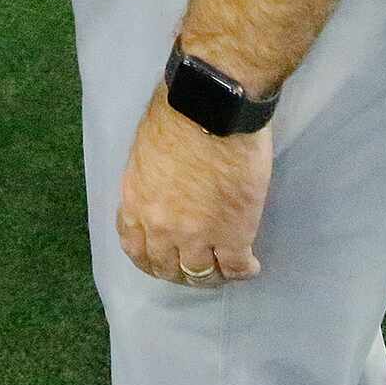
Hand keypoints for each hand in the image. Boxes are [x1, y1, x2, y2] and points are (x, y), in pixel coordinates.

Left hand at [117, 89, 271, 286]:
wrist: (212, 108)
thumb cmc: (178, 113)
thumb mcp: (146, 151)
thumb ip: (150, 180)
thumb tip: (161, 187)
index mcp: (137, 203)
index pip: (136, 248)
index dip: (150, 259)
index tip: (162, 259)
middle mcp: (162, 228)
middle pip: (168, 268)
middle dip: (180, 272)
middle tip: (195, 268)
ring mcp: (198, 236)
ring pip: (201, 274)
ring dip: (211, 276)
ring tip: (223, 270)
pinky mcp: (234, 234)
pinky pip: (236, 268)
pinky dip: (243, 272)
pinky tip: (249, 266)